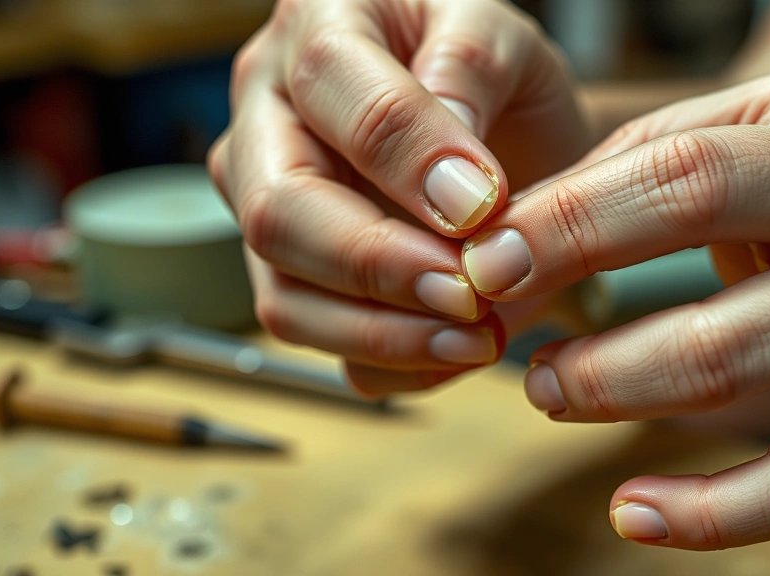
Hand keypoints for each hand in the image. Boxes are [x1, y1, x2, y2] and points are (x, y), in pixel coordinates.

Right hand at [208, 0, 589, 394]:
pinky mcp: (294, 276)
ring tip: (475, 337)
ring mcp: (269, 208)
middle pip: (279, 214)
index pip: (329, 91)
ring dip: (383, 333)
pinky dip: (386, 363)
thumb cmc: (491, 72)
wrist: (502, 125)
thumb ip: (473, 72)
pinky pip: (319, 340)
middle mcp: (268, 122)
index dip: (405, 160)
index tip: (482, 208)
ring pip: (285, 297)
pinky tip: (449, 351)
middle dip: (379, 266)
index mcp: (314, 30)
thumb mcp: (499, 35)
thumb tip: (451, 183)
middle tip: (470, 292)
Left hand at [461, 73, 769, 547]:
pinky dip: (708, 516)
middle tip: (502, 336)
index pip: (676, 176)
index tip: (486, 264)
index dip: (566, 223)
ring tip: (552, 391)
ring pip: (732, 377)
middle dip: (577, 313)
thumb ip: (646, 159)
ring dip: (615, 393)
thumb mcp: (766, 133)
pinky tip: (632, 513)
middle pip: (702, 273)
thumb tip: (517, 230)